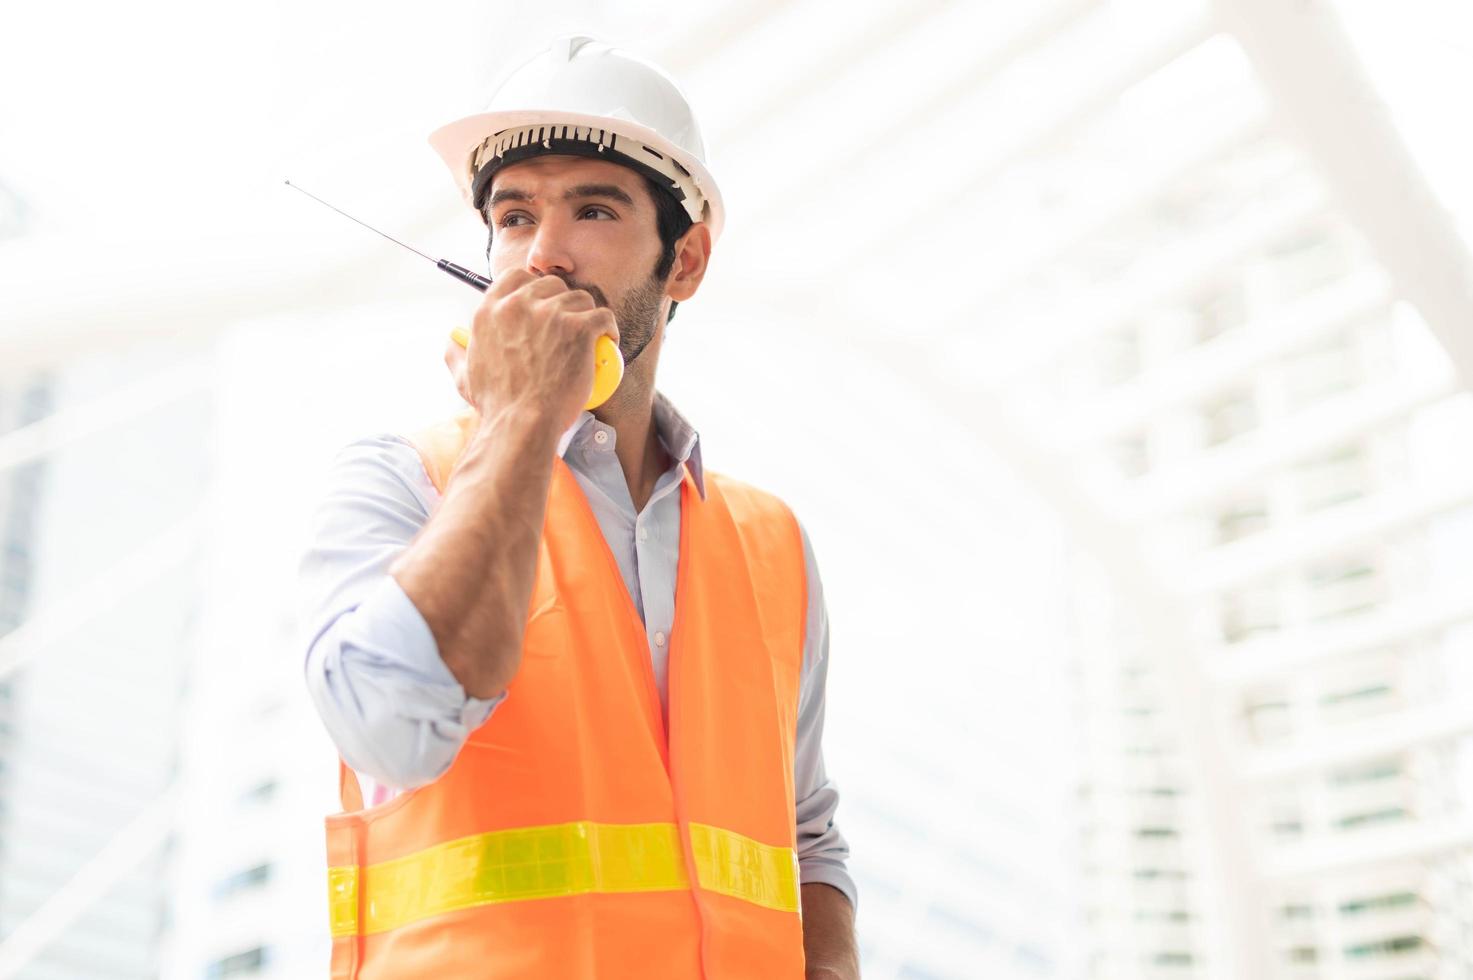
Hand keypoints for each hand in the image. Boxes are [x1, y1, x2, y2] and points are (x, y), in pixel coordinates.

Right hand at [457, 270, 618, 431]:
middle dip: (563, 301)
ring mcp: (550, 314)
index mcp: (491, 311)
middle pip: (551, 285)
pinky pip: (603, 316)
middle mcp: (518, 305)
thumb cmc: (497, 405)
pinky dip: (609, 329)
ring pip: (580, 299)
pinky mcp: (578, 329)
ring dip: (587, 315)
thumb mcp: (465, 376)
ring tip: (589, 339)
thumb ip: (457, 353)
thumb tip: (453, 340)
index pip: (516, 277)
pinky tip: (607, 341)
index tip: (543, 303)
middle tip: (569, 327)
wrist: (522, 424)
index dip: (533, 288)